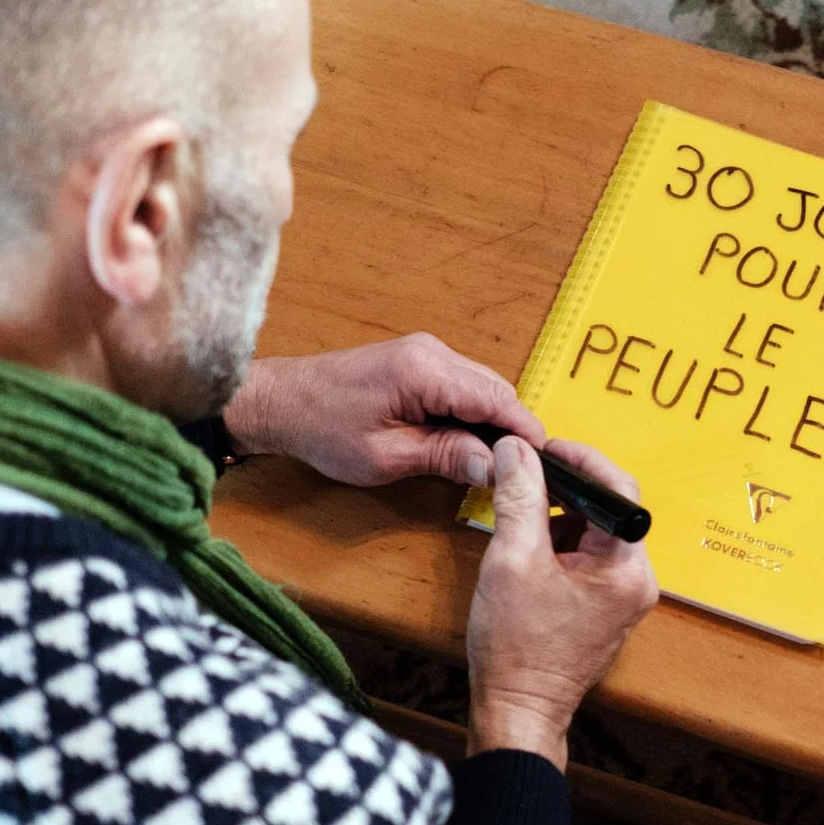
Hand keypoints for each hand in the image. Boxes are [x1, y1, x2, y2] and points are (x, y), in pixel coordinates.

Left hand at [224, 335, 544, 486]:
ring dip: (491, 423)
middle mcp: (433, 352)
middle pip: (497, 390)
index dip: (525, 433)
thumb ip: (446, 456)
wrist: (280, 401)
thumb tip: (496, 465)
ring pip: (483, 387)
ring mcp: (427, 352)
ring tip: (490, 463)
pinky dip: (472, 412)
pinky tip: (465, 442)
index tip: (544, 465)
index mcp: (427, 370)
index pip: (499, 399)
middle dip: (511, 430)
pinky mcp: (418, 361)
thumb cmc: (322, 428)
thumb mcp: (386, 456)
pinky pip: (463, 385)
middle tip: (517, 472)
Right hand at [467, 436, 659, 769]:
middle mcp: (635, 581)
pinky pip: (587, 557)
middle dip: (564, 490)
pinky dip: (559, 544)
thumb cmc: (517, 648)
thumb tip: (517, 451)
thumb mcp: (512, 559)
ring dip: (558, 517)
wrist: (517, 711)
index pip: (619, 489)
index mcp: (626, 569)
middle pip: (607, 510)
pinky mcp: (604, 607)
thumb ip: (519, 497)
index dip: (581, 460)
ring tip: (520, 519)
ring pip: (594, 532)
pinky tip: (528, 551)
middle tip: (525, 477)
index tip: (545, 450)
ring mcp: (622, 596)